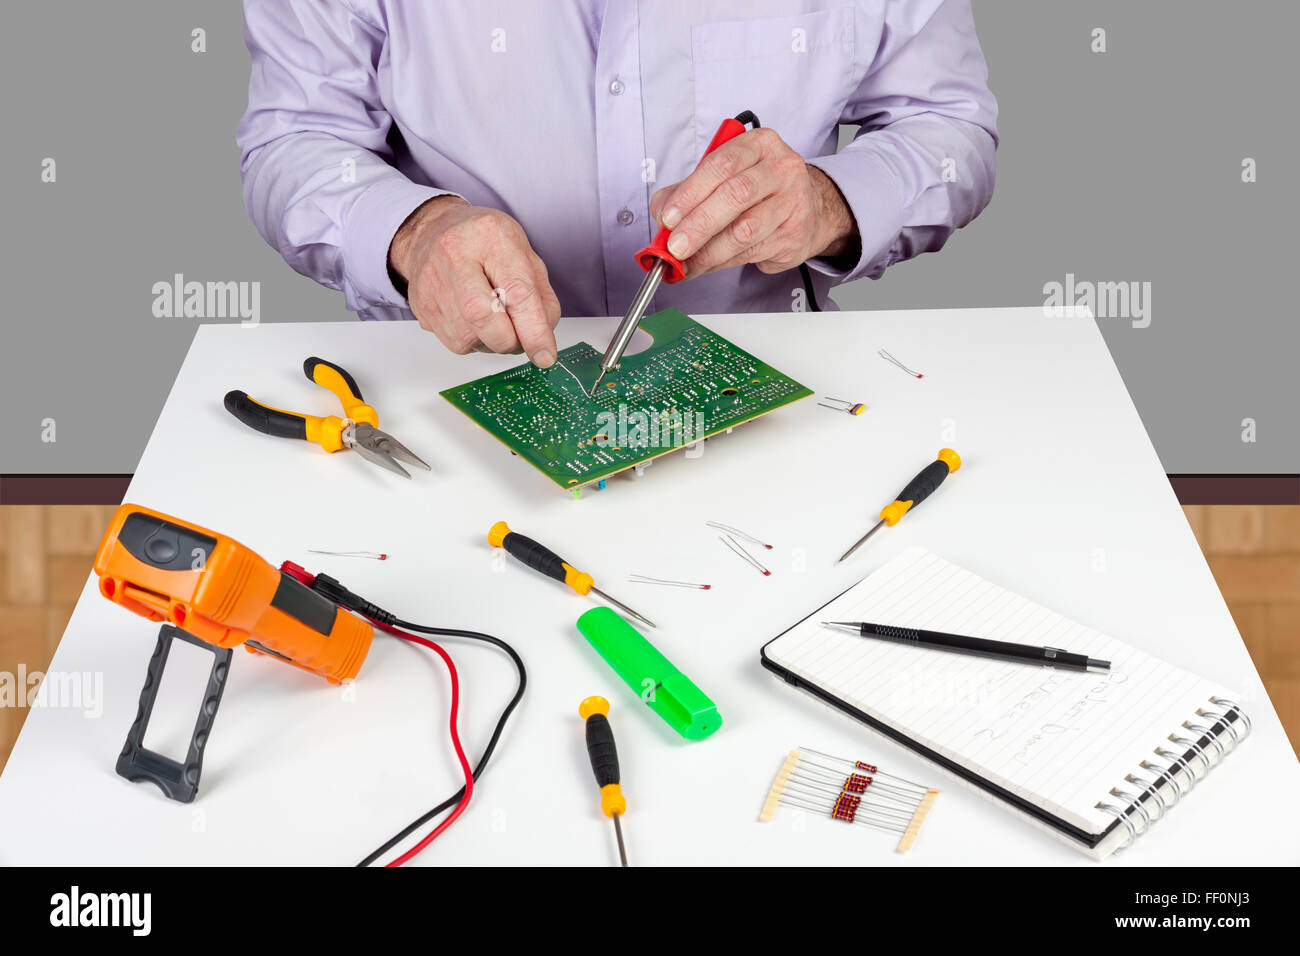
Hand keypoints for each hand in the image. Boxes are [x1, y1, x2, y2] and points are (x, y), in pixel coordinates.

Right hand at [388, 196, 561, 366]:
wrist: (434, 232)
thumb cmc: (484, 243)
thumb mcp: (524, 254)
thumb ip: (541, 296)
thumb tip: (543, 339)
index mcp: (490, 236)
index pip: (516, 291)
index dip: (534, 331)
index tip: (545, 355)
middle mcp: (454, 255)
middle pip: (482, 316)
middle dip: (509, 340)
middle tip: (520, 337)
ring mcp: (432, 282)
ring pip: (468, 338)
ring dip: (492, 342)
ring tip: (496, 318)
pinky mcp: (420, 307)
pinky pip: (455, 343)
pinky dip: (475, 340)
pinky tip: (475, 320)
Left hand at [648, 127, 857, 277]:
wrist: (806, 209)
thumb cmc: (757, 190)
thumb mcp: (721, 177)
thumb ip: (685, 191)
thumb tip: (661, 217)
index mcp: (759, 144)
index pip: (721, 164)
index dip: (691, 193)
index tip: (668, 218)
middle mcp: (781, 169)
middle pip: (736, 195)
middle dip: (699, 225)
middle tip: (676, 246)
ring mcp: (793, 202)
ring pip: (745, 230)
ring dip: (710, 251)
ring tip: (689, 262)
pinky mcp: (795, 234)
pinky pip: (752, 252)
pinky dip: (723, 262)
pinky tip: (708, 265)